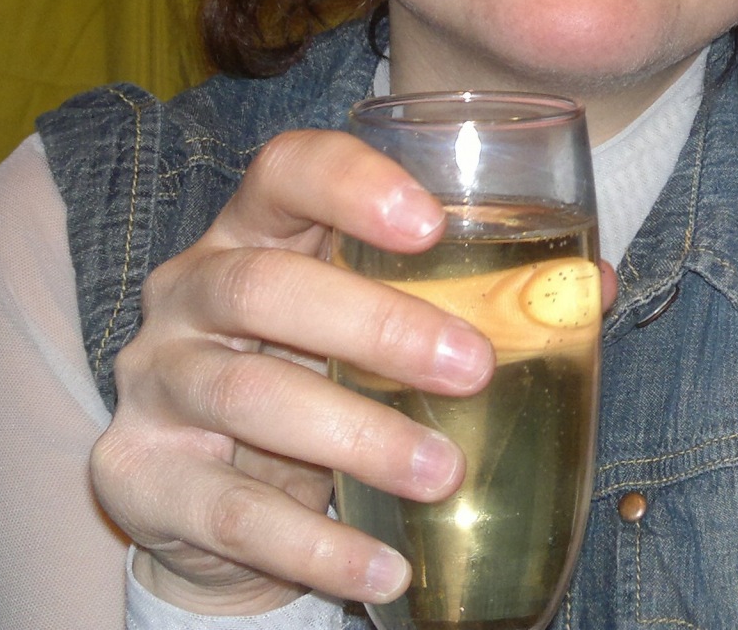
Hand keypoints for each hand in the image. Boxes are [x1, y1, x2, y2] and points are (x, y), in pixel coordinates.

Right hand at [87, 129, 489, 615]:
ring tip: (447, 474)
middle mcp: (190, 294)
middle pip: (264, 285)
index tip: (430, 222)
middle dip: (375, 324)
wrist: (216, 503)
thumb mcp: (375, 331)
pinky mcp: (140, 476)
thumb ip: (470, 299)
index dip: (352, 184)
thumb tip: (597, 285)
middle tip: (471, 365)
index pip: (284, 171)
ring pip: (248, 396)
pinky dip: (315, 545)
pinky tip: (387, 567)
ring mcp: (157, 385)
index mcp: (253, 232)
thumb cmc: (318, 379)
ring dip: (358, 437)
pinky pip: (229, 511)